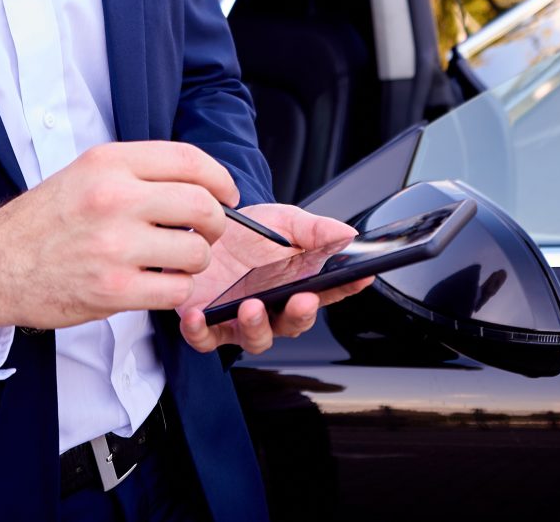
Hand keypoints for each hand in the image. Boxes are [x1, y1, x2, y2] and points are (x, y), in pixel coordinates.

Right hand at [0, 141, 235, 330]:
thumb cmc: (44, 221)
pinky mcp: (115, 289)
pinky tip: (160, 283)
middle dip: (216, 222)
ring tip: (177, 262)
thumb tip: (198, 183)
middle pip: (201, 204)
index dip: (219, 178)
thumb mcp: (85, 173)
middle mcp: (114, 198)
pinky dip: (178, 290)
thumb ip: (137, 172)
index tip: (226, 194)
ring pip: (196, 251)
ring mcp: (115, 245)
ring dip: (197, 261)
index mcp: (109, 163)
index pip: (187, 159)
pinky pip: (177, 290)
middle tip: (209, 233)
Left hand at [177, 204, 374, 354]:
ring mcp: (241, 319)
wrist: (203, 230)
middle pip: (295, 323)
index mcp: (297, 284)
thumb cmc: (246, 232)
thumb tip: (348, 234)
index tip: (361, 277)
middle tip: (303, 299)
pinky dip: (201, 332)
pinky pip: (206, 339)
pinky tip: (198, 316)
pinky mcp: (208, 323)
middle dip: (301, 314)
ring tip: (251, 306)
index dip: (347, 286)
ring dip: (257, 327)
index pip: (330, 291)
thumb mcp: (282, 221)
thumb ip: (314, 229)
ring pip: (257, 339)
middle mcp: (274, 308)